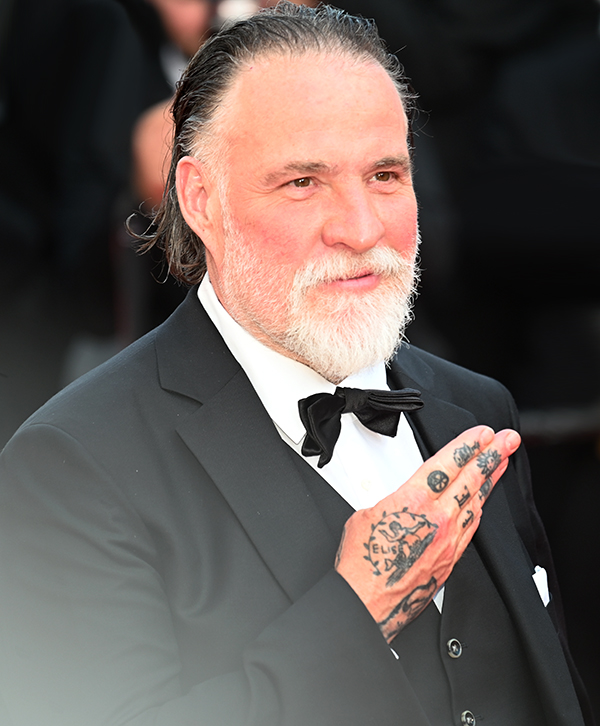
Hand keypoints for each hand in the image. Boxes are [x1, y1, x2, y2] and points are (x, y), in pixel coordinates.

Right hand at [335, 425, 520, 641]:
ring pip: (476, 502)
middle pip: (470, 479)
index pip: (448, 464)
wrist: (367, 603)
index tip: (483, 433)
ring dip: (491, 479)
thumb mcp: (365, 514)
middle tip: (508, 439)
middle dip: (491, 455)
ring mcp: (447, 541)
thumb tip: (397, 498)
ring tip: (502, 462)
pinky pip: (471, 527)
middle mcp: (436, 520)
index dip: (468, 444)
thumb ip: (389, 499)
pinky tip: (483, 501)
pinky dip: (479, 508)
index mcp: (413, 502)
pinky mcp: (450, 559)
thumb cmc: (361, 563)